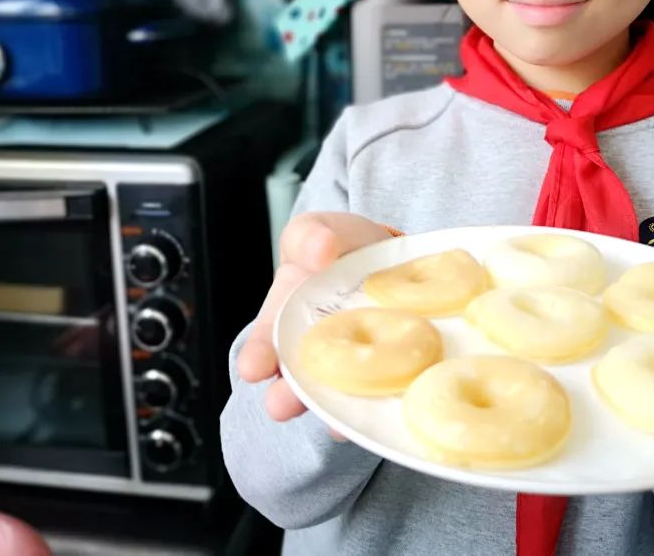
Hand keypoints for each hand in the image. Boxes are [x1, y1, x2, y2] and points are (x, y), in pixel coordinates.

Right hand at [236, 212, 392, 436]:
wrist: (400, 261)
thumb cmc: (348, 248)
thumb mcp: (322, 229)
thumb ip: (311, 235)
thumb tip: (319, 248)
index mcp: (289, 313)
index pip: (268, 337)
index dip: (259, 353)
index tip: (253, 368)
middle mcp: (314, 345)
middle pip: (299, 375)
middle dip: (288, 392)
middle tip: (280, 406)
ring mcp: (352, 362)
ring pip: (338, 391)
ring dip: (335, 408)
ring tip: (334, 424)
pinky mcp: (389, 373)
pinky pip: (381, 394)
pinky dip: (380, 406)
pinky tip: (382, 415)